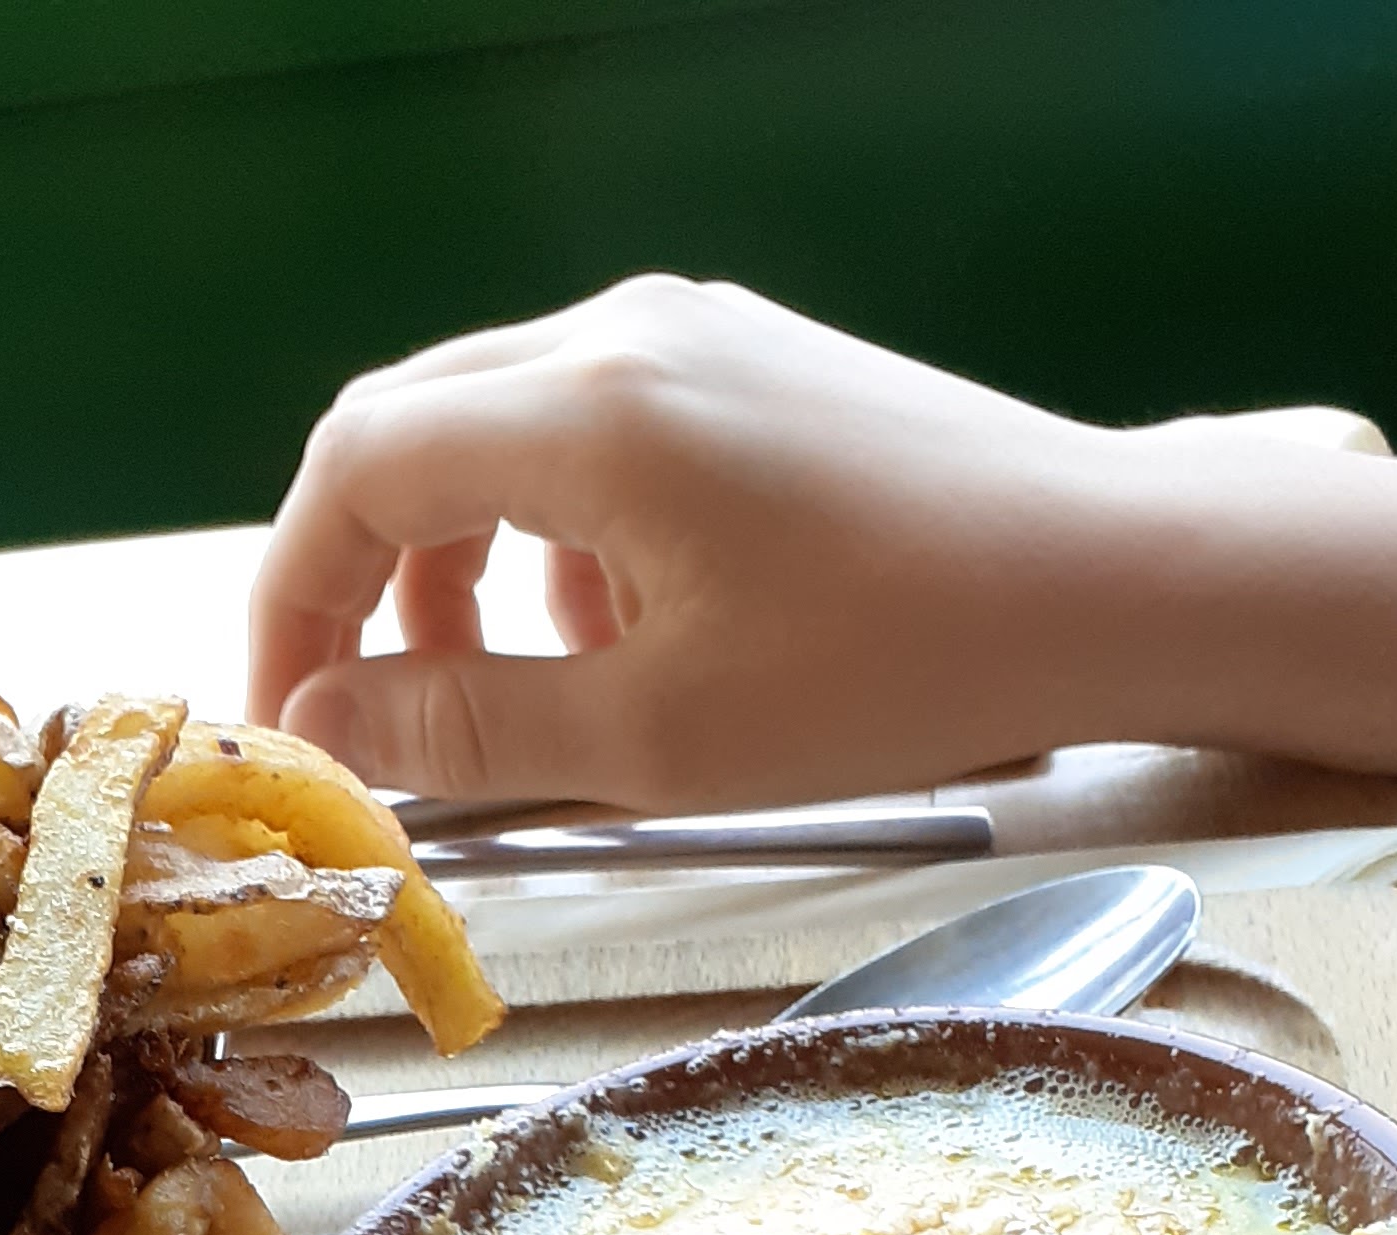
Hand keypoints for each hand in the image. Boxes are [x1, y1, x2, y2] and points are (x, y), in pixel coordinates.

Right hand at [246, 276, 1155, 810]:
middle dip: (364, 582)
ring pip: (502, 435)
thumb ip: (472, 728)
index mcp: (586, 411)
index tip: (291, 714)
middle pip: (415, 433)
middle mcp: (626, 335)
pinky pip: (596, 437)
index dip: (294, 599)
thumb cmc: (900, 665)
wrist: (1105, 580)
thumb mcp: (657, 737)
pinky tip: (615, 648)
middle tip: (365, 714)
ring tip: (502, 702)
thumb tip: (335, 723)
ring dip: (464, 570)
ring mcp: (697, 338)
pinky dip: (556, 544)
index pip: (356, 470)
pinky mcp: (754, 369)